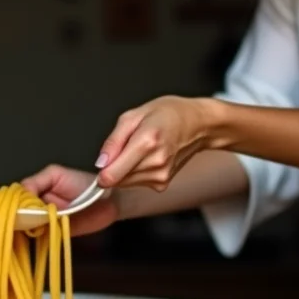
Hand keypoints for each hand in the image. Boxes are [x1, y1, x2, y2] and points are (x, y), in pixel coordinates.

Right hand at [21, 165, 118, 235]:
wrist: (108, 200)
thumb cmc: (83, 183)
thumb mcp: (55, 175)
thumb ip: (36, 182)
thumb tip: (19, 194)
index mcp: (36, 188)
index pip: (17, 196)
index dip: (13, 203)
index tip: (10, 209)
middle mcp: (37, 204)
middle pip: (19, 212)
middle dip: (17, 217)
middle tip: (16, 220)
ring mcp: (45, 220)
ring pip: (26, 225)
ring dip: (24, 227)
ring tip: (22, 227)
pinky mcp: (54, 233)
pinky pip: (39, 237)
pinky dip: (34, 237)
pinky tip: (31, 236)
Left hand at [95, 95, 212, 190]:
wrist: (198, 124)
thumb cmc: (168, 114)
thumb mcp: (133, 115)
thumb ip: (113, 141)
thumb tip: (101, 163)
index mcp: (146, 142)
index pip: (112, 175)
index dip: (101, 172)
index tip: (102, 164)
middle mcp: (155, 163)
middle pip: (117, 180)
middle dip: (114, 166)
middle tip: (127, 147)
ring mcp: (161, 176)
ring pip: (126, 183)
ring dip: (125, 170)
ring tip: (140, 150)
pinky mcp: (163, 184)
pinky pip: (137, 183)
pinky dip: (136, 173)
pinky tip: (148, 158)